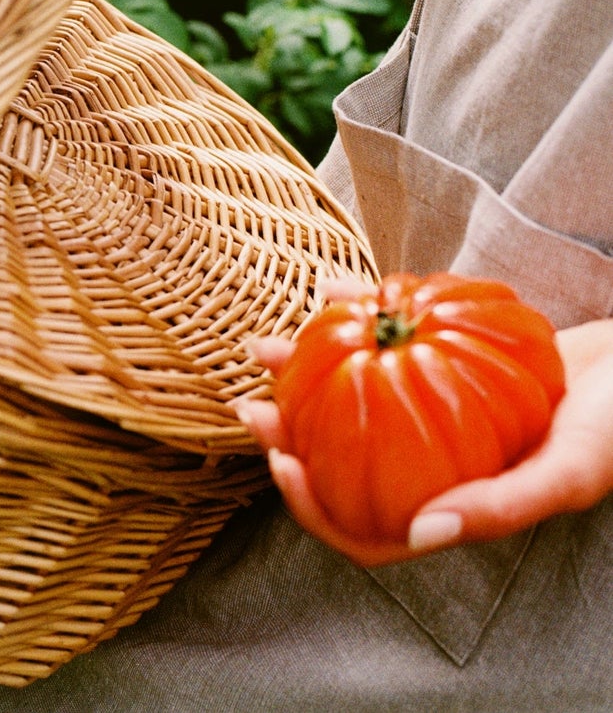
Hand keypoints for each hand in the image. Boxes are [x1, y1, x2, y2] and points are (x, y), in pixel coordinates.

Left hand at [237, 298, 612, 566]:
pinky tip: (331, 287)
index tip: (280, 460)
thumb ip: (501, 506)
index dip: (315, 510)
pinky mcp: (443, 361)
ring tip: (265, 344)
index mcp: (456, 505)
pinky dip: (356, 315)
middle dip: (290, 434)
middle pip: (342, 464)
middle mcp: (435, 463)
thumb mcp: (569, 469)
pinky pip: (386, 343)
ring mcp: (434, 411)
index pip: (369, 532)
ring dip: (304, 372)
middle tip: (253, 399)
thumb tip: (419, 536)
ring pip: (351, 400)